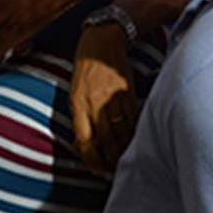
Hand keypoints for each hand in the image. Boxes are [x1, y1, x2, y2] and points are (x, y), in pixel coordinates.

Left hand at [70, 24, 139, 175]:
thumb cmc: (85, 70)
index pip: (84, 141)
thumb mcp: (74, 93)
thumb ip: (79, 117)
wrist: (102, 42)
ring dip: (125, 147)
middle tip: (116, 170)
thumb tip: (84, 144)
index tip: (98, 170)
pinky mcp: (128, 91)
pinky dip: (136, 131)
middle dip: (111, 158)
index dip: (92, 159)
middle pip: (106, 139)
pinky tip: (138, 139)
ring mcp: (112, 97)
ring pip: (122, 131)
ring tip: (127, 158)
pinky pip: (134, 118)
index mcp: (77, 104)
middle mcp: (95, 103)